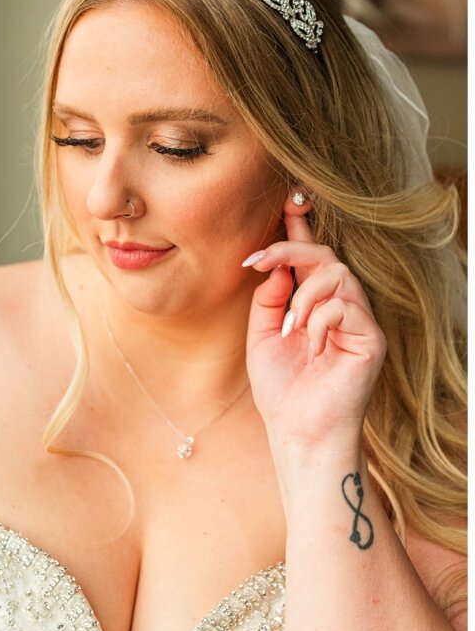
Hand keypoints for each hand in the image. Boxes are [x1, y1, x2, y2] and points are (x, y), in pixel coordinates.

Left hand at [243, 189, 385, 458]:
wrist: (298, 431)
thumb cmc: (281, 388)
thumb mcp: (261, 335)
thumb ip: (269, 299)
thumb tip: (277, 266)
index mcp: (313, 304)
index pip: (310, 257)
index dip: (299, 227)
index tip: (287, 200)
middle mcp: (339, 307)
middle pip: (324, 255)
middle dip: (290, 247)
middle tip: (258, 259)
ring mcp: (358, 322)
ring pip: (337, 274)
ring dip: (302, 293)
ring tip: (288, 326)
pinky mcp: (370, 339)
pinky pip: (345, 305)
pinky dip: (318, 319)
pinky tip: (309, 343)